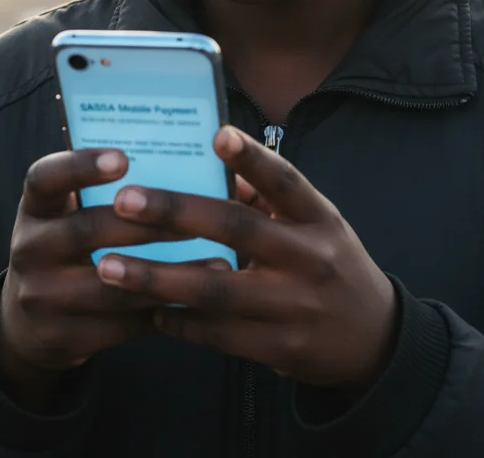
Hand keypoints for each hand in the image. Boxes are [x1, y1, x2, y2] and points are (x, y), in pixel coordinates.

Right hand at [0, 149, 220, 408]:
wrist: (30, 322)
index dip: (81, 166)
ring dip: (168, 274)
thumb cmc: (68, 247)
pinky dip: (163, 311)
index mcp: (34, 208)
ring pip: (110, 285)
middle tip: (195, 217)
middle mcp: (29, 248)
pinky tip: (199, 301)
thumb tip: (178, 160)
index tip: (124, 158)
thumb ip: (101, 193)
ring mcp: (41, 296)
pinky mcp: (63, 336)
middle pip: (86, 230)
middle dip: (145, 224)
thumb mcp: (66, 215)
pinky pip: (121, 325)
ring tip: (220, 263)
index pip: (45, 178)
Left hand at [96, 126, 396, 393]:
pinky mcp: (280, 348)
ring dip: (157, 278)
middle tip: (123, 201)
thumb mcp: (315, 223)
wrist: (375, 341)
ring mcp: (294, 306)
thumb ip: (267, 196)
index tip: (217, 135)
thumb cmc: (327, 262)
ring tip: (108, 266)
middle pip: (236, 229)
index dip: (253, 158)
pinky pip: (218, 334)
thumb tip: (208, 160)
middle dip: (174, 214)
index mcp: (318, 217)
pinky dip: (177, 322)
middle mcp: (308, 258)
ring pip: (215, 289)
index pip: (285, 181)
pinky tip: (141, 309)